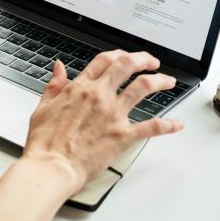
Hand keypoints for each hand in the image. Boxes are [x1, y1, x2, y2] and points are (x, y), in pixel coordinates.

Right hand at [23, 50, 183, 195]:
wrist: (52, 166)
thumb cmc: (46, 142)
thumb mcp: (43, 106)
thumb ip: (54, 84)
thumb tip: (59, 67)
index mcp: (80, 87)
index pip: (104, 60)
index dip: (118, 54)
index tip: (126, 56)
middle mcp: (100, 96)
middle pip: (127, 65)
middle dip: (143, 59)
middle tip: (152, 61)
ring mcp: (113, 114)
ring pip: (143, 87)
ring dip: (159, 81)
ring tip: (168, 81)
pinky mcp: (123, 136)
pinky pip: (151, 126)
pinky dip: (167, 124)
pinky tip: (176, 124)